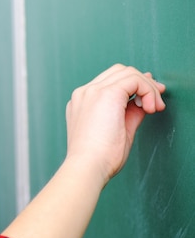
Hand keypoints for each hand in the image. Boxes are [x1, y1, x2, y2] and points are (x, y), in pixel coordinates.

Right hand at [64, 64, 165, 184]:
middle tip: (155, 102)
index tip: (149, 102)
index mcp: (82, 103)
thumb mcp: (118, 129)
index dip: (134, 87)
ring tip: (153, 108)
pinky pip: (134, 79)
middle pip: (119, 72)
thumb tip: (144, 101)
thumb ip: (130, 111)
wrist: (88, 165)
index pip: (111, 82)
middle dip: (142, 83)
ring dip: (147, 87)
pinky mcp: (106, 93)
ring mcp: (93, 91)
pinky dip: (148, 90)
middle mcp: (84, 93)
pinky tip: (150, 108)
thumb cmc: (99, 156)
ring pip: (128, 72)